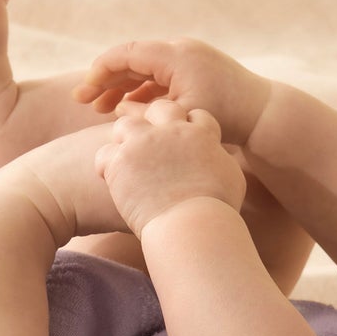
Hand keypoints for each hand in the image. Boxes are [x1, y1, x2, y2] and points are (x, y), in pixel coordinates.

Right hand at [72, 37, 271, 147]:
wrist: (265, 115)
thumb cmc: (227, 119)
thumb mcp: (182, 118)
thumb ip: (147, 115)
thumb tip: (118, 114)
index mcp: (175, 56)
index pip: (125, 55)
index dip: (100, 72)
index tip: (83, 94)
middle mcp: (180, 50)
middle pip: (131, 59)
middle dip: (105, 80)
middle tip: (83, 101)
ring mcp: (188, 57)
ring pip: (145, 69)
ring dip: (123, 87)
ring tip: (102, 109)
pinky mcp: (195, 70)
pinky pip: (160, 76)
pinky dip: (142, 90)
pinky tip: (128, 110)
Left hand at [93, 97, 246, 236]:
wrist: (192, 226)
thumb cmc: (217, 211)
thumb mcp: (232, 180)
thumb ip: (221, 162)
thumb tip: (218, 159)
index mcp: (200, 134)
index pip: (194, 115)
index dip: (187, 124)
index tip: (182, 139)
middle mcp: (171, 131)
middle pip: (159, 109)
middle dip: (153, 119)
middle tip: (147, 135)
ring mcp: (143, 143)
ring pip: (125, 124)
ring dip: (125, 137)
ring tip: (125, 156)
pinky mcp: (121, 162)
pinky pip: (104, 154)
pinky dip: (106, 165)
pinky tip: (110, 177)